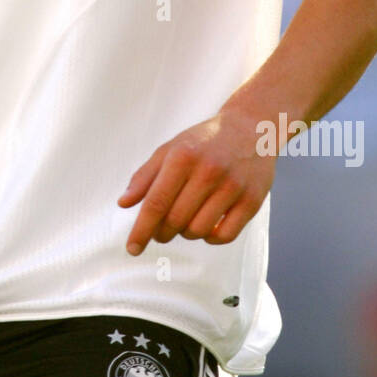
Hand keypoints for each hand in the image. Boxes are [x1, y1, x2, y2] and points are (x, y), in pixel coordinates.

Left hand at [117, 110, 276, 250]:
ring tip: (185, 221)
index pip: (156, 203)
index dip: (141, 230)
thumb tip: (123, 203)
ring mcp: (233, 187)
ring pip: (198, 231)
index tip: (132, 248)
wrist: (252, 128)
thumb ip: (145, 176)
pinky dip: (211, 238)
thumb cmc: (203, 142)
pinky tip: (207, 226)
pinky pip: (225, 236)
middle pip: (175, 221)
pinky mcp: (253, 200)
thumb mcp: (170, 149)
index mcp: (183, 157)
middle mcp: (208, 171)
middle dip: (161, 233)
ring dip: (185, 234)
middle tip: (161, 230)